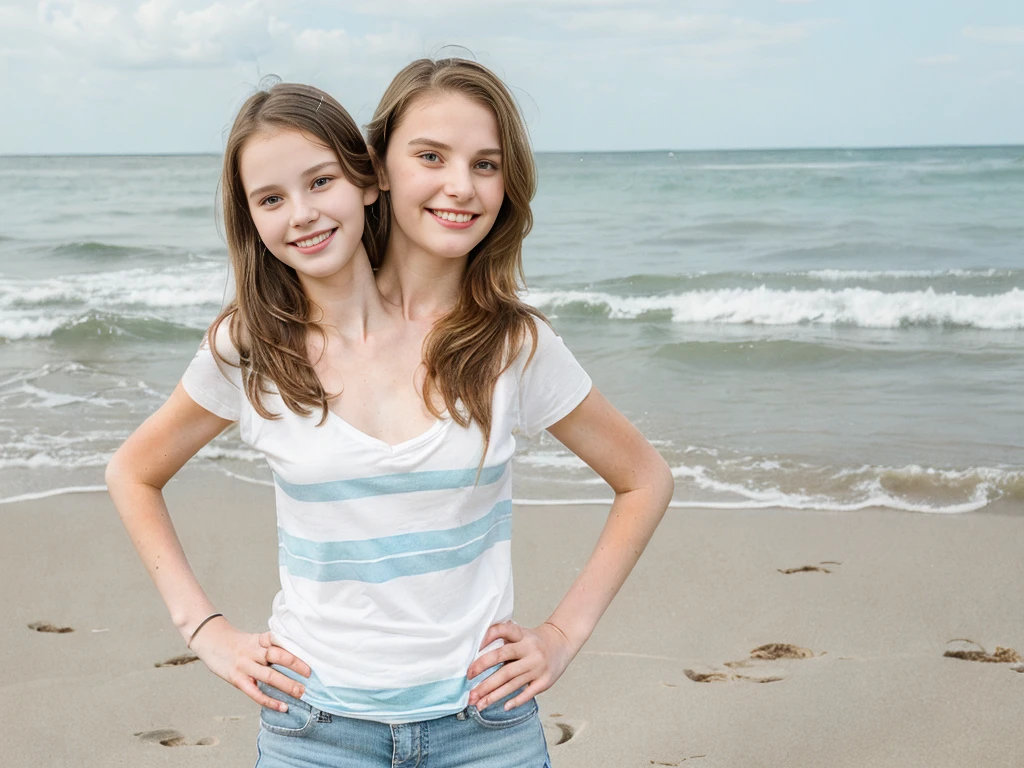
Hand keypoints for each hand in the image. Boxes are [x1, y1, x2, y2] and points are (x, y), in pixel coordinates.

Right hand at [188, 617, 310, 711]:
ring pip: (268, 675)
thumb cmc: (237, 643)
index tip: (311, 652)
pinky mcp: (236, 679)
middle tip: (310, 674)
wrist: (210, 640)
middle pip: (277, 656)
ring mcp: (244, 666)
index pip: (279, 640)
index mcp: (259, 639)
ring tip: (301, 692)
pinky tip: (282, 706)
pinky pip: (254, 692)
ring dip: (287, 684)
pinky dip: (269, 701)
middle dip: (295, 665)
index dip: (294, 646)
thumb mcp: (254, 639)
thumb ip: (271, 646)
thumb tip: (296, 656)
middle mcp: (253, 651)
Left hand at [466, 621, 575, 711]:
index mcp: (522, 635)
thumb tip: (476, 654)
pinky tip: (504, 707)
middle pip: (502, 662)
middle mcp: (530, 650)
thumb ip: (502, 639)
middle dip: (483, 675)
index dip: (487, 638)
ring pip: (511, 682)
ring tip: (478, 703)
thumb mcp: (520, 633)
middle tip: (469, 687)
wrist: (561, 642)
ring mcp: (538, 666)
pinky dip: (516, 700)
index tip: (473, 652)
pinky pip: (528, 693)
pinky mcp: (545, 681)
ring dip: (493, 695)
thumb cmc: (534, 640)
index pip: (503, 631)